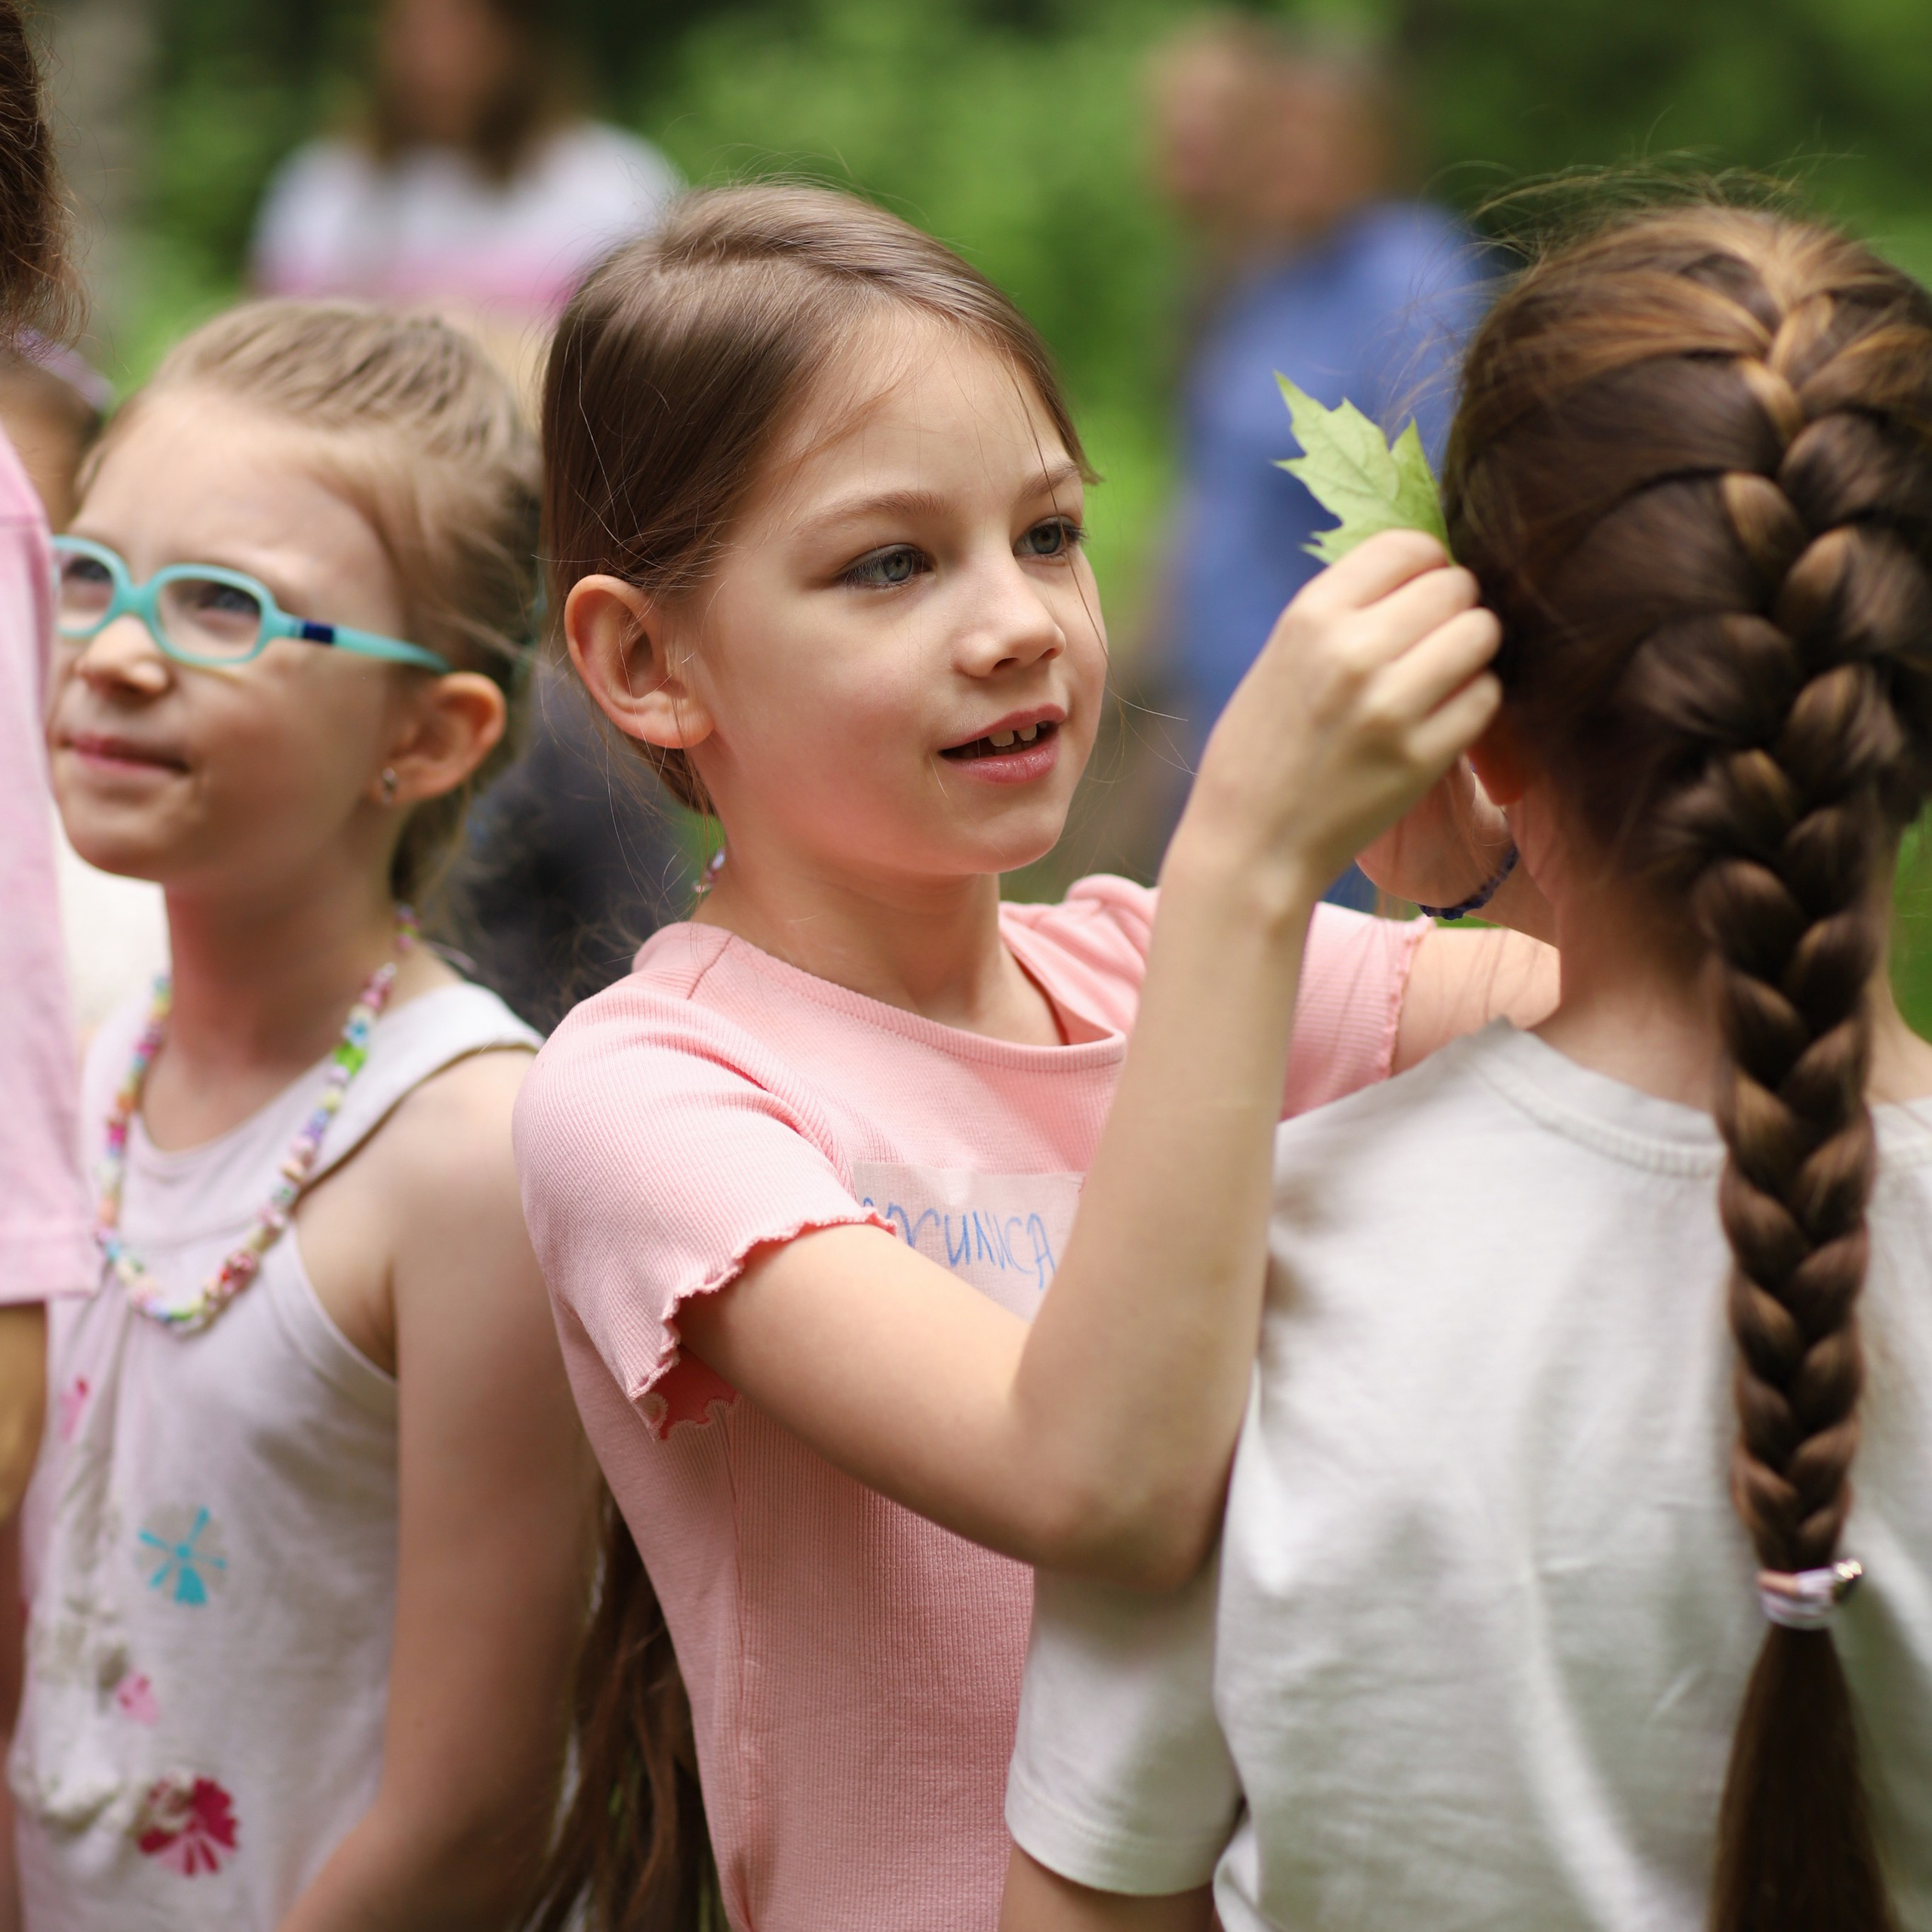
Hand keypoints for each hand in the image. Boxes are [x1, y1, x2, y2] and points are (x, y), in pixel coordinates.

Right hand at [1174, 531, 1500, 906]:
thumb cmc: (1263, 747)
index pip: (1409, 546)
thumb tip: (1427, 565)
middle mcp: (1352, 652)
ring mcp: (1389, 707)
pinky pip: (1485, 699)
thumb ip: (1345, 610)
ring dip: (1471, 653)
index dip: (1426, 566)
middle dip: (1454, 610)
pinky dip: (1473, 705)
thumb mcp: (1282, 657)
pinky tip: (1440, 720)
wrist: (1248, 844)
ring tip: (1441, 679)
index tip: (1419, 595)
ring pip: (1480, 635)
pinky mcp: (1419, 759)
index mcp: (1311, 616)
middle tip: (1433, 644)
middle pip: (1455, 587)